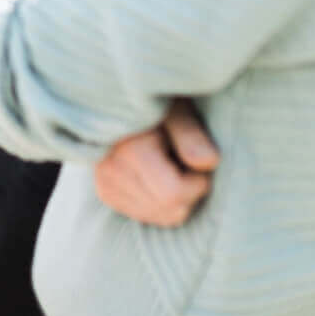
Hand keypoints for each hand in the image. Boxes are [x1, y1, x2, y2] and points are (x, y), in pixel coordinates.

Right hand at [94, 99, 219, 226]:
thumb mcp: (179, 110)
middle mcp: (111, 171)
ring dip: (177, 196)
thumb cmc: (159, 102)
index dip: (198, 181)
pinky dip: (163, 201)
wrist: (120, 98)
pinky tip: (158, 174)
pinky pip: (149, 215)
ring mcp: (105, 184)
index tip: (198, 155)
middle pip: (172, 210)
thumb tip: (209, 163)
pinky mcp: (106, 193)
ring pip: (163, 217)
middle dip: (190, 190)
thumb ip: (192, 135)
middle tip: (184, 158)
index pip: (174, 194)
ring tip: (169, 163)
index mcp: (129, 150)